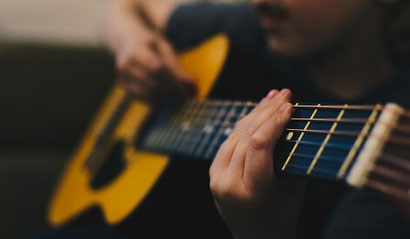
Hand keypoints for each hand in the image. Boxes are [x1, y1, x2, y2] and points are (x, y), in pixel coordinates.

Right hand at [115, 31, 194, 100]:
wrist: (128, 44)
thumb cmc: (152, 46)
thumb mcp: (165, 49)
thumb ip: (177, 66)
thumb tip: (192, 86)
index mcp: (136, 49)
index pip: (157, 67)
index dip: (173, 79)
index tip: (187, 87)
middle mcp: (125, 64)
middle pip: (152, 81)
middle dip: (171, 90)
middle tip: (186, 95)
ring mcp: (122, 77)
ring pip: (147, 92)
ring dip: (165, 96)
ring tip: (178, 97)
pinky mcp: (124, 87)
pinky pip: (142, 98)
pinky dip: (155, 100)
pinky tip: (166, 98)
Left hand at [209, 89, 306, 238]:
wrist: (255, 237)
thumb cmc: (281, 214)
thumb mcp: (293, 188)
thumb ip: (290, 156)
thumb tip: (290, 121)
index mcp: (252, 191)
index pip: (260, 145)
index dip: (275, 121)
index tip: (290, 106)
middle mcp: (228, 184)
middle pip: (247, 136)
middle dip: (267, 111)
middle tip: (284, 93)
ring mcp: (216, 178)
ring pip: (236, 135)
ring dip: (255, 114)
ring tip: (272, 98)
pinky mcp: (213, 172)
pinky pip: (229, 142)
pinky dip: (243, 126)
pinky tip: (256, 113)